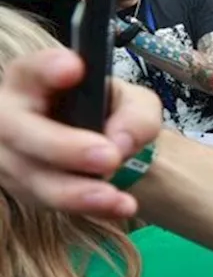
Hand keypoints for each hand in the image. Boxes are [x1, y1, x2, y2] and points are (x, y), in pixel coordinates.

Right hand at [0, 49, 162, 218]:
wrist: (103, 150)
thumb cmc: (108, 114)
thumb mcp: (134, 104)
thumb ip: (136, 115)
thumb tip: (120, 142)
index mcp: (34, 81)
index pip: (31, 70)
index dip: (46, 68)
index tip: (73, 68)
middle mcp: (11, 116)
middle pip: (18, 130)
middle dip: (62, 146)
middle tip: (108, 156)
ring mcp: (10, 157)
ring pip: (32, 176)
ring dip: (76, 191)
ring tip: (114, 197)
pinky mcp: (24, 189)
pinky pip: (50, 202)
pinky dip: (88, 208)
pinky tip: (118, 207)